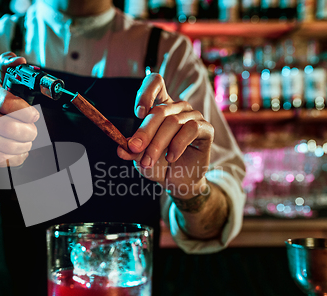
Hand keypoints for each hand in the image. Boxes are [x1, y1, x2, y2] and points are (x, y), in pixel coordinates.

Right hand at [0, 52, 38, 169]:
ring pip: (4, 146)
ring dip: (23, 147)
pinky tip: (18, 153)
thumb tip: (20, 60)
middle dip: (28, 133)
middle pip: (8, 128)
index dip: (26, 112)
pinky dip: (13, 158)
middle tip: (33, 133)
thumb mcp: (5, 85)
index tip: (35, 117)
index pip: (8, 102)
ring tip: (27, 143)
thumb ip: (12, 70)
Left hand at [117, 73, 213, 198]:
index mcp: (160, 107)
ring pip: (173, 122)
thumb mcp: (141, 157)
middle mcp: (178, 108)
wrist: (178, 182)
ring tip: (149, 161)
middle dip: (144, 131)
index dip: (146, 93)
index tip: (138, 113)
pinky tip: (171, 158)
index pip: (155, 83)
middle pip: (159, 110)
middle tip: (134, 148)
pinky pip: (191, 129)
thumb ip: (132, 150)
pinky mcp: (206, 129)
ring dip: (158, 144)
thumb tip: (121, 148)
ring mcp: (193, 116)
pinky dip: (177, 145)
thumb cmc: (159, 165)